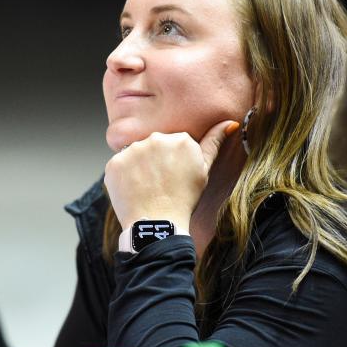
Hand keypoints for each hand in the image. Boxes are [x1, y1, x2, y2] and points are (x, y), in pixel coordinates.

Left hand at [104, 120, 239, 229]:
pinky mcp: (115, 163)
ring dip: (139, 168)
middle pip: (154, 146)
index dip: (173, 163)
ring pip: (136, 155)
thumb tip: (230, 123)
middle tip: (161, 184)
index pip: (173, 145)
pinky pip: (119, 166)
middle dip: (156, 162)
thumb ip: (214, 142)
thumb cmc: (184, 199)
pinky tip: (134, 190)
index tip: (174, 178)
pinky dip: (124, 177)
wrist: (159, 223)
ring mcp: (133, 150)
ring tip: (147, 188)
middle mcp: (156, 138)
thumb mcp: (204, 170)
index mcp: (180, 139)